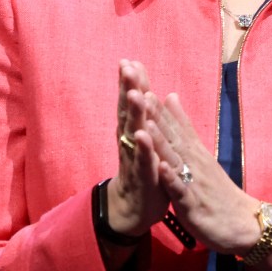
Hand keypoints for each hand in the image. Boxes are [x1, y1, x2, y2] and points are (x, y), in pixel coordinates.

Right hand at [106, 59, 172, 236]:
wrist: (134, 210)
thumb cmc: (143, 171)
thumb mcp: (145, 142)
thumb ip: (143, 116)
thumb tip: (141, 89)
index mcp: (134, 132)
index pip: (132, 104)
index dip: (132, 83)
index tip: (130, 60)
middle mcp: (131, 143)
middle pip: (129, 112)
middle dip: (128, 89)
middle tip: (126, 66)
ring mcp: (135, 160)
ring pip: (134, 133)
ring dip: (134, 113)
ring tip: (133, 93)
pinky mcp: (143, 178)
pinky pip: (143, 161)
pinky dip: (144, 148)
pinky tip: (141, 135)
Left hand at [142, 90, 261, 258]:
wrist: (244, 224)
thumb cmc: (219, 193)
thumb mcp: (201, 157)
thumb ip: (185, 129)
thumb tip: (171, 97)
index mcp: (194, 154)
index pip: (175, 125)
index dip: (158, 106)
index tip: (142, 85)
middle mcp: (195, 163)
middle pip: (173, 136)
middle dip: (155, 115)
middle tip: (139, 91)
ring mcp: (194, 183)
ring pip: (175, 160)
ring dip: (160, 141)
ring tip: (145, 123)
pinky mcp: (194, 205)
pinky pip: (181, 191)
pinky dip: (171, 179)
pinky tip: (161, 168)